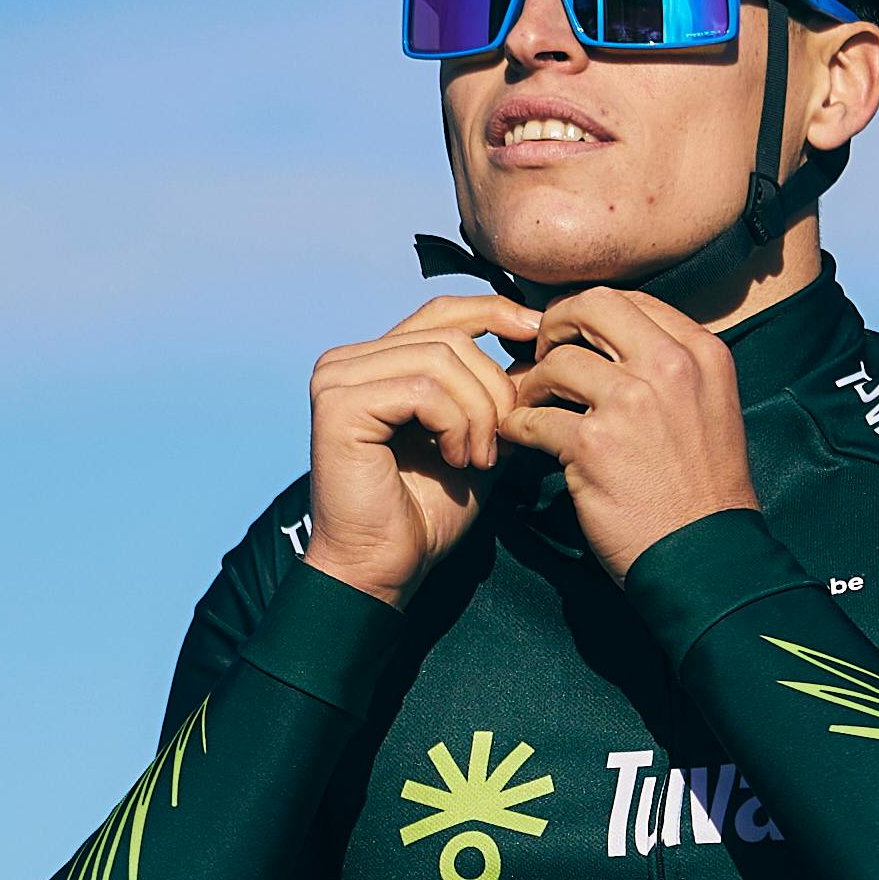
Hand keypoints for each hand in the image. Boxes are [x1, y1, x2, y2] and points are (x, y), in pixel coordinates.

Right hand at [298, 292, 544, 604]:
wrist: (384, 567)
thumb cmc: (426, 512)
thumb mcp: (477, 437)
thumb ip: (497, 392)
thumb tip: (541, 344)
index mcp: (374, 362)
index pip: (441, 312)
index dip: (494, 313)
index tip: (538, 335)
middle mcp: (347, 362)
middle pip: (449, 335)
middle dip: (494, 387)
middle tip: (503, 442)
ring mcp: (337, 380)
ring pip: (441, 359)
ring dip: (478, 412)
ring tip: (480, 458)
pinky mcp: (339, 404)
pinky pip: (423, 389)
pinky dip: (455, 424)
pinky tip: (457, 459)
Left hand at [501, 286, 759, 577]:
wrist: (705, 553)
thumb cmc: (703, 488)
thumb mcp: (709, 406)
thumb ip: (670, 366)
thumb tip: (608, 340)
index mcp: (701, 352)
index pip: (631, 300)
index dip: (588, 312)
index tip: (571, 334)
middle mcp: (671, 367)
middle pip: (591, 308)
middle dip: (554, 325)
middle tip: (540, 352)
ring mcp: (632, 403)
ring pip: (556, 363)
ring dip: (532, 383)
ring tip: (531, 405)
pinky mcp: (594, 445)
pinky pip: (534, 418)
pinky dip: (519, 427)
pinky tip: (520, 438)